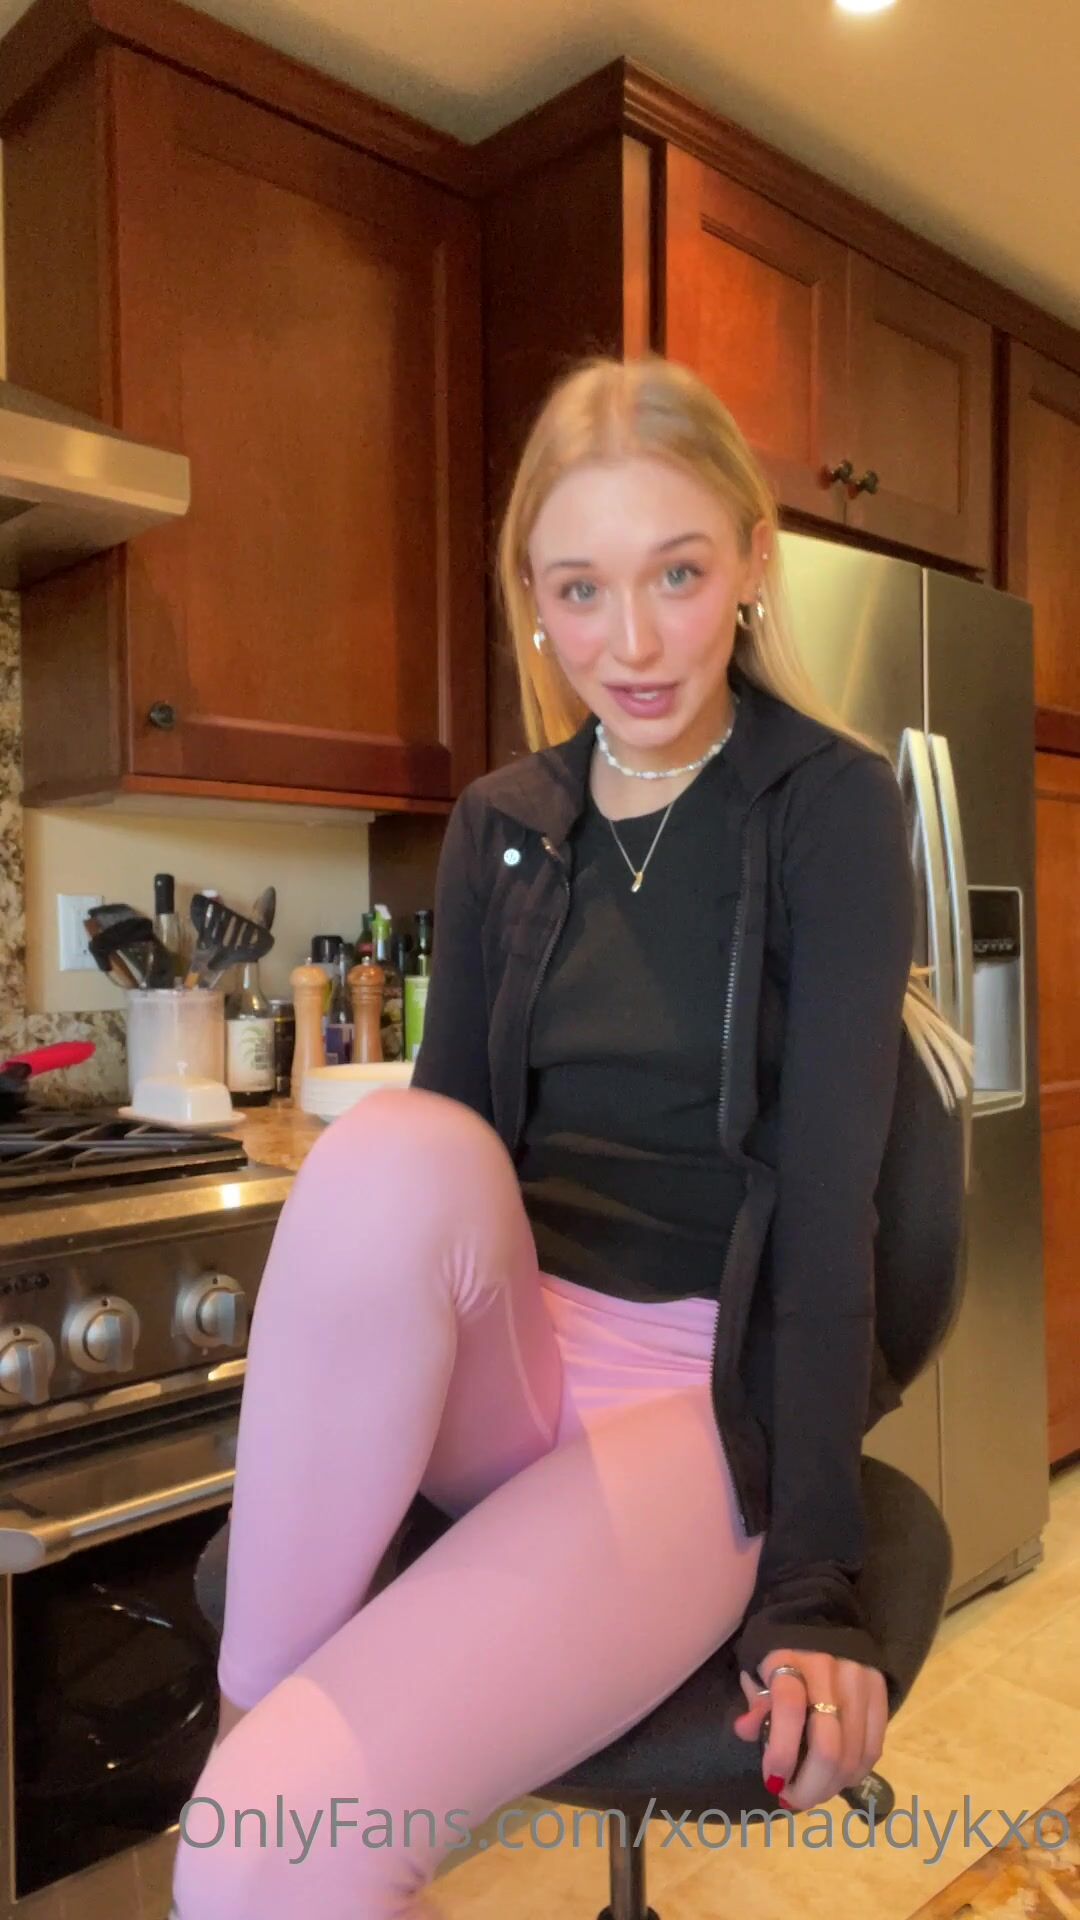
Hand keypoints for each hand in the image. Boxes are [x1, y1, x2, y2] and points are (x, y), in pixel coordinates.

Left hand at [732, 1650, 886, 1811]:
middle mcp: (830, 1670)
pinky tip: (839, 1779)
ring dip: (832, 1787)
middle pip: (829, 1747)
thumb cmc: (779, 1650)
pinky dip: (856, 1772)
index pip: (790, 1711)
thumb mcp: (755, 1667)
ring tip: (813, 1792)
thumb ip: (754, 1702)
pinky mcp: (880, 1690)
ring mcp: (860, 1680)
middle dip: (810, 1787)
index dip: (781, 1755)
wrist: (819, 1615)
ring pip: (854, 1755)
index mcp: (790, 1660)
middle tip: (792, 1799)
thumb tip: (746, 1731)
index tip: (772, 1781)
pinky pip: (874, 1747)